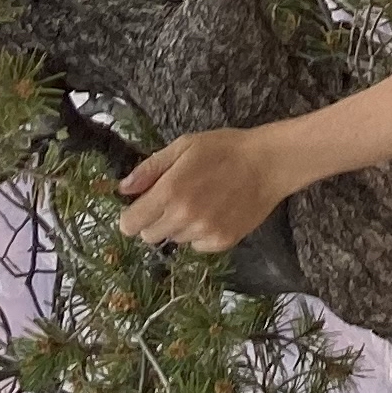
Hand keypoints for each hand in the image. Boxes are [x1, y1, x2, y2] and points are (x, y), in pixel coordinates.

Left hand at [116, 126, 293, 251]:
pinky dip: (200, 233)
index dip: (132, 215)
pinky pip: (197, 246)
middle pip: (149, 236)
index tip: (141, 206)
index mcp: (169, 191)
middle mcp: (183, 217)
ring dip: (179, 225)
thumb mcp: (184, 146)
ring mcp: (203, 232)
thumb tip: (123, 189)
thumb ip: (150, 168)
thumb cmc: (225, 149)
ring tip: (200, 201)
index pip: (130, 224)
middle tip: (174, 199)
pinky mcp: (221, 242)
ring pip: (174, 240)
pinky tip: (214, 212)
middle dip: (155, 219)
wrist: (268, 163)